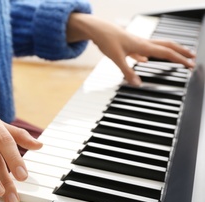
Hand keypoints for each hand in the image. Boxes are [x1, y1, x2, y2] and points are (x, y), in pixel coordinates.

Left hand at [66, 13, 195, 84]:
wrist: (98, 29)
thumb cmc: (107, 40)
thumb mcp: (117, 58)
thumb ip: (127, 72)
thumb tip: (137, 84)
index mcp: (143, 45)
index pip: (167, 53)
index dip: (180, 59)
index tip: (190, 65)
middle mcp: (143, 43)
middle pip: (168, 46)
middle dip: (181, 52)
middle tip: (192, 58)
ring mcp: (137, 43)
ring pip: (158, 46)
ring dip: (169, 51)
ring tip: (176, 56)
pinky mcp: (130, 44)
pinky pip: (144, 49)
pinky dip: (150, 54)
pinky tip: (145, 59)